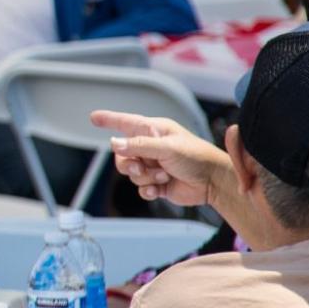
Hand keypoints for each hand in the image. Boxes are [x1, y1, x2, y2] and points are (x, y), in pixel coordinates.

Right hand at [91, 110, 226, 208]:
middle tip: (142, 167)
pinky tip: (159, 189)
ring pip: (131, 173)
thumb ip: (139, 145)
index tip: (94, 117)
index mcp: (153, 131)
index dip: (109, 119)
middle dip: (130, 164)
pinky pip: (139, 188)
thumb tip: (113, 143)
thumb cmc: (197, 157)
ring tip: (163, 176)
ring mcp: (153, 165)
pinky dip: (148, 190)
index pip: (125, 122)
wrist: (214, 182)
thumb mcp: (167, 147)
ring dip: (145, 178)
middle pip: (122, 155)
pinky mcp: (157, 183)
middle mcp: (150, 147)